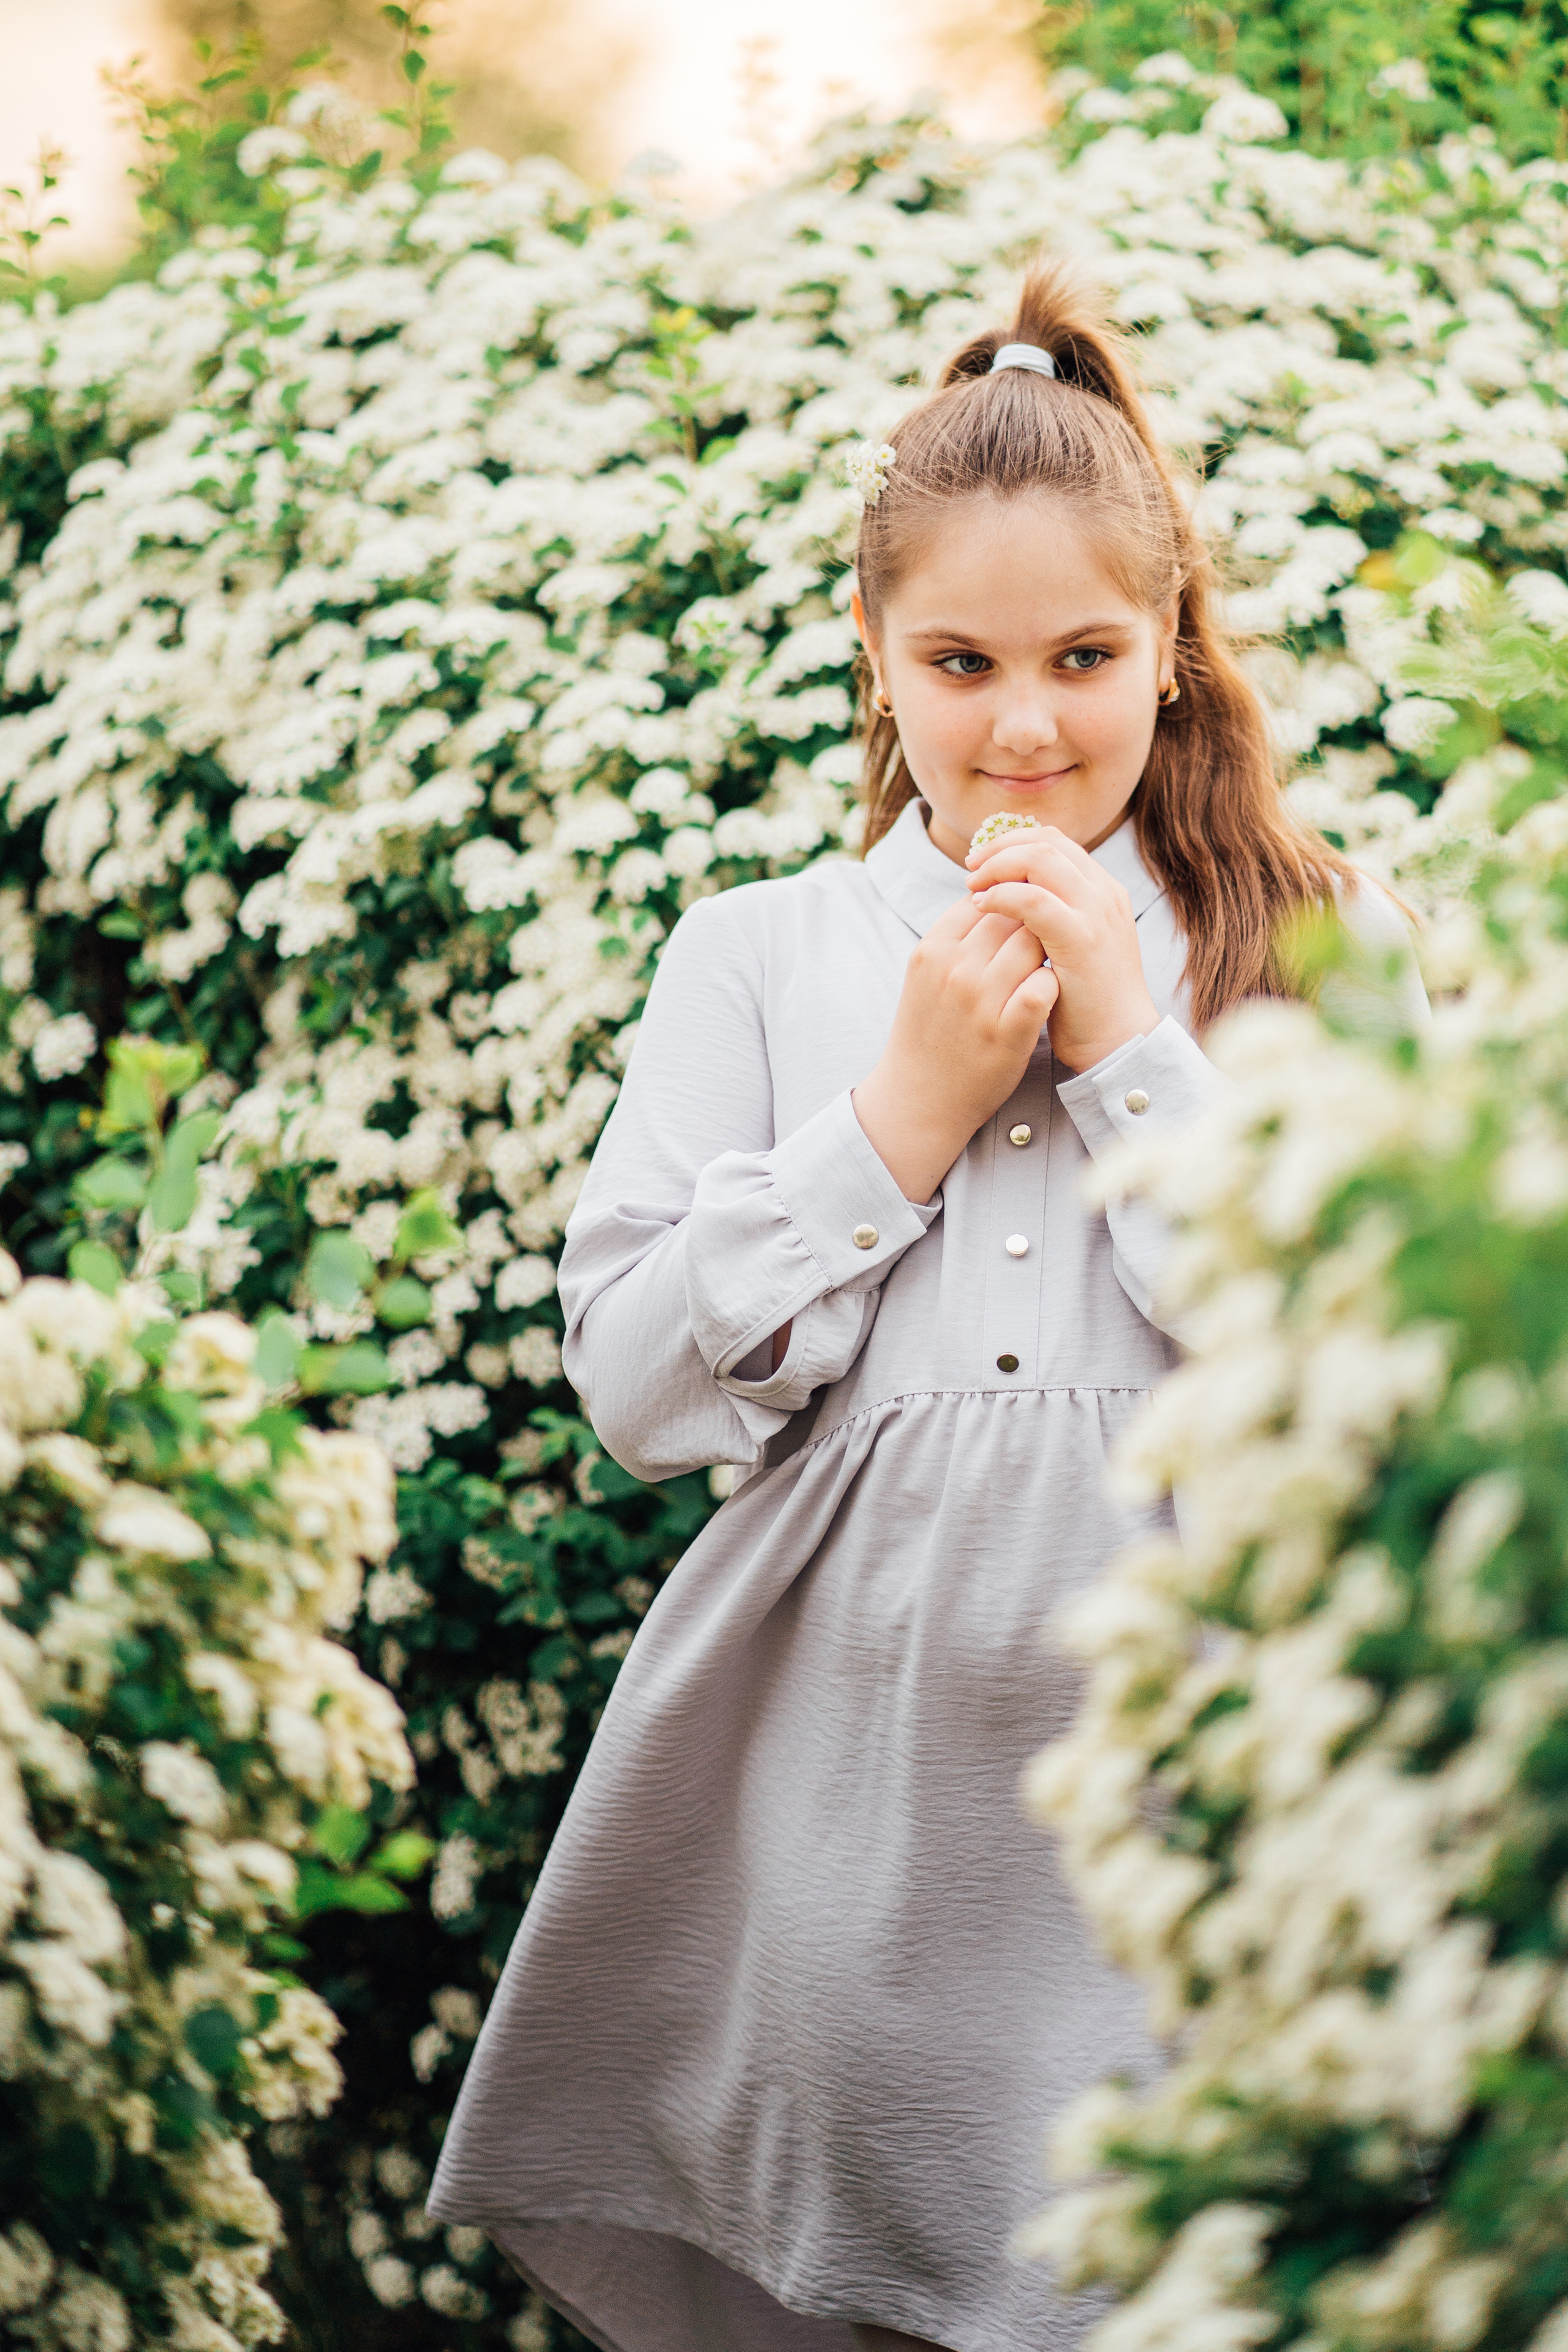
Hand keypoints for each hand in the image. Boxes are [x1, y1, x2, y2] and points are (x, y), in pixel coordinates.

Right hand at [853, 898, 1058, 1203]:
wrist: (919, 1099)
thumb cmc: (929, 1033)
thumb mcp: (926, 976)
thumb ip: (954, 937)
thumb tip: (993, 895)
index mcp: (931, 950)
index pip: (982, 898)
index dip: (1006, 904)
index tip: (1015, 923)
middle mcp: (954, 969)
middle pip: (1012, 914)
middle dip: (1031, 922)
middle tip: (1040, 943)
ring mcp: (981, 1001)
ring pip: (1034, 943)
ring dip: (1046, 951)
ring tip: (1043, 969)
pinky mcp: (1008, 1032)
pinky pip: (1045, 986)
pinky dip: (1052, 985)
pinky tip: (1047, 996)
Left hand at [965, 826, 1158, 1073]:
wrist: (1119, 1044)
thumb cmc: (1087, 1004)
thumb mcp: (1071, 948)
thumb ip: (1050, 919)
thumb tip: (1007, 897)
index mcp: (1102, 892)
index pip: (1055, 843)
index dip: (1014, 843)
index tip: (983, 862)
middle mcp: (1103, 894)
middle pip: (1047, 842)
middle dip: (1001, 848)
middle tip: (970, 868)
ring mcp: (1095, 913)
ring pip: (1041, 859)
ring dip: (998, 866)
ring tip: (972, 885)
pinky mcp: (1081, 939)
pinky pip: (1034, 899)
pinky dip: (1002, 896)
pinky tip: (981, 906)